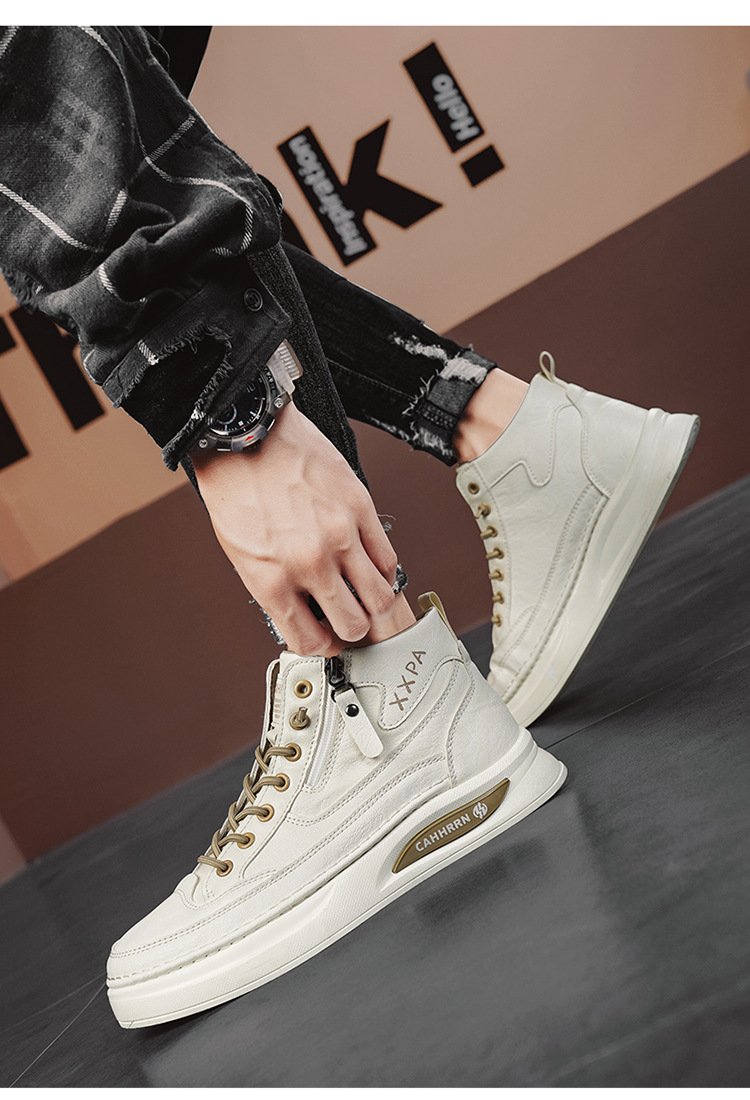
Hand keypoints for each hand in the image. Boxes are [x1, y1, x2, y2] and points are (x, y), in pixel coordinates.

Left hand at [192, 402, 399, 654]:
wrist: (245, 434)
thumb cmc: (235, 488)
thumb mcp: (241, 553)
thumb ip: (274, 588)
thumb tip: (301, 611)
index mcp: (271, 581)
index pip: (311, 641)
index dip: (322, 646)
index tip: (326, 640)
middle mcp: (309, 564)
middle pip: (354, 625)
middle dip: (353, 628)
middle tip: (349, 618)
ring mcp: (340, 537)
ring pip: (379, 597)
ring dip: (373, 602)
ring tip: (363, 593)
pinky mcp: (360, 509)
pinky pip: (387, 557)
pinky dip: (382, 569)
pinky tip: (369, 565)